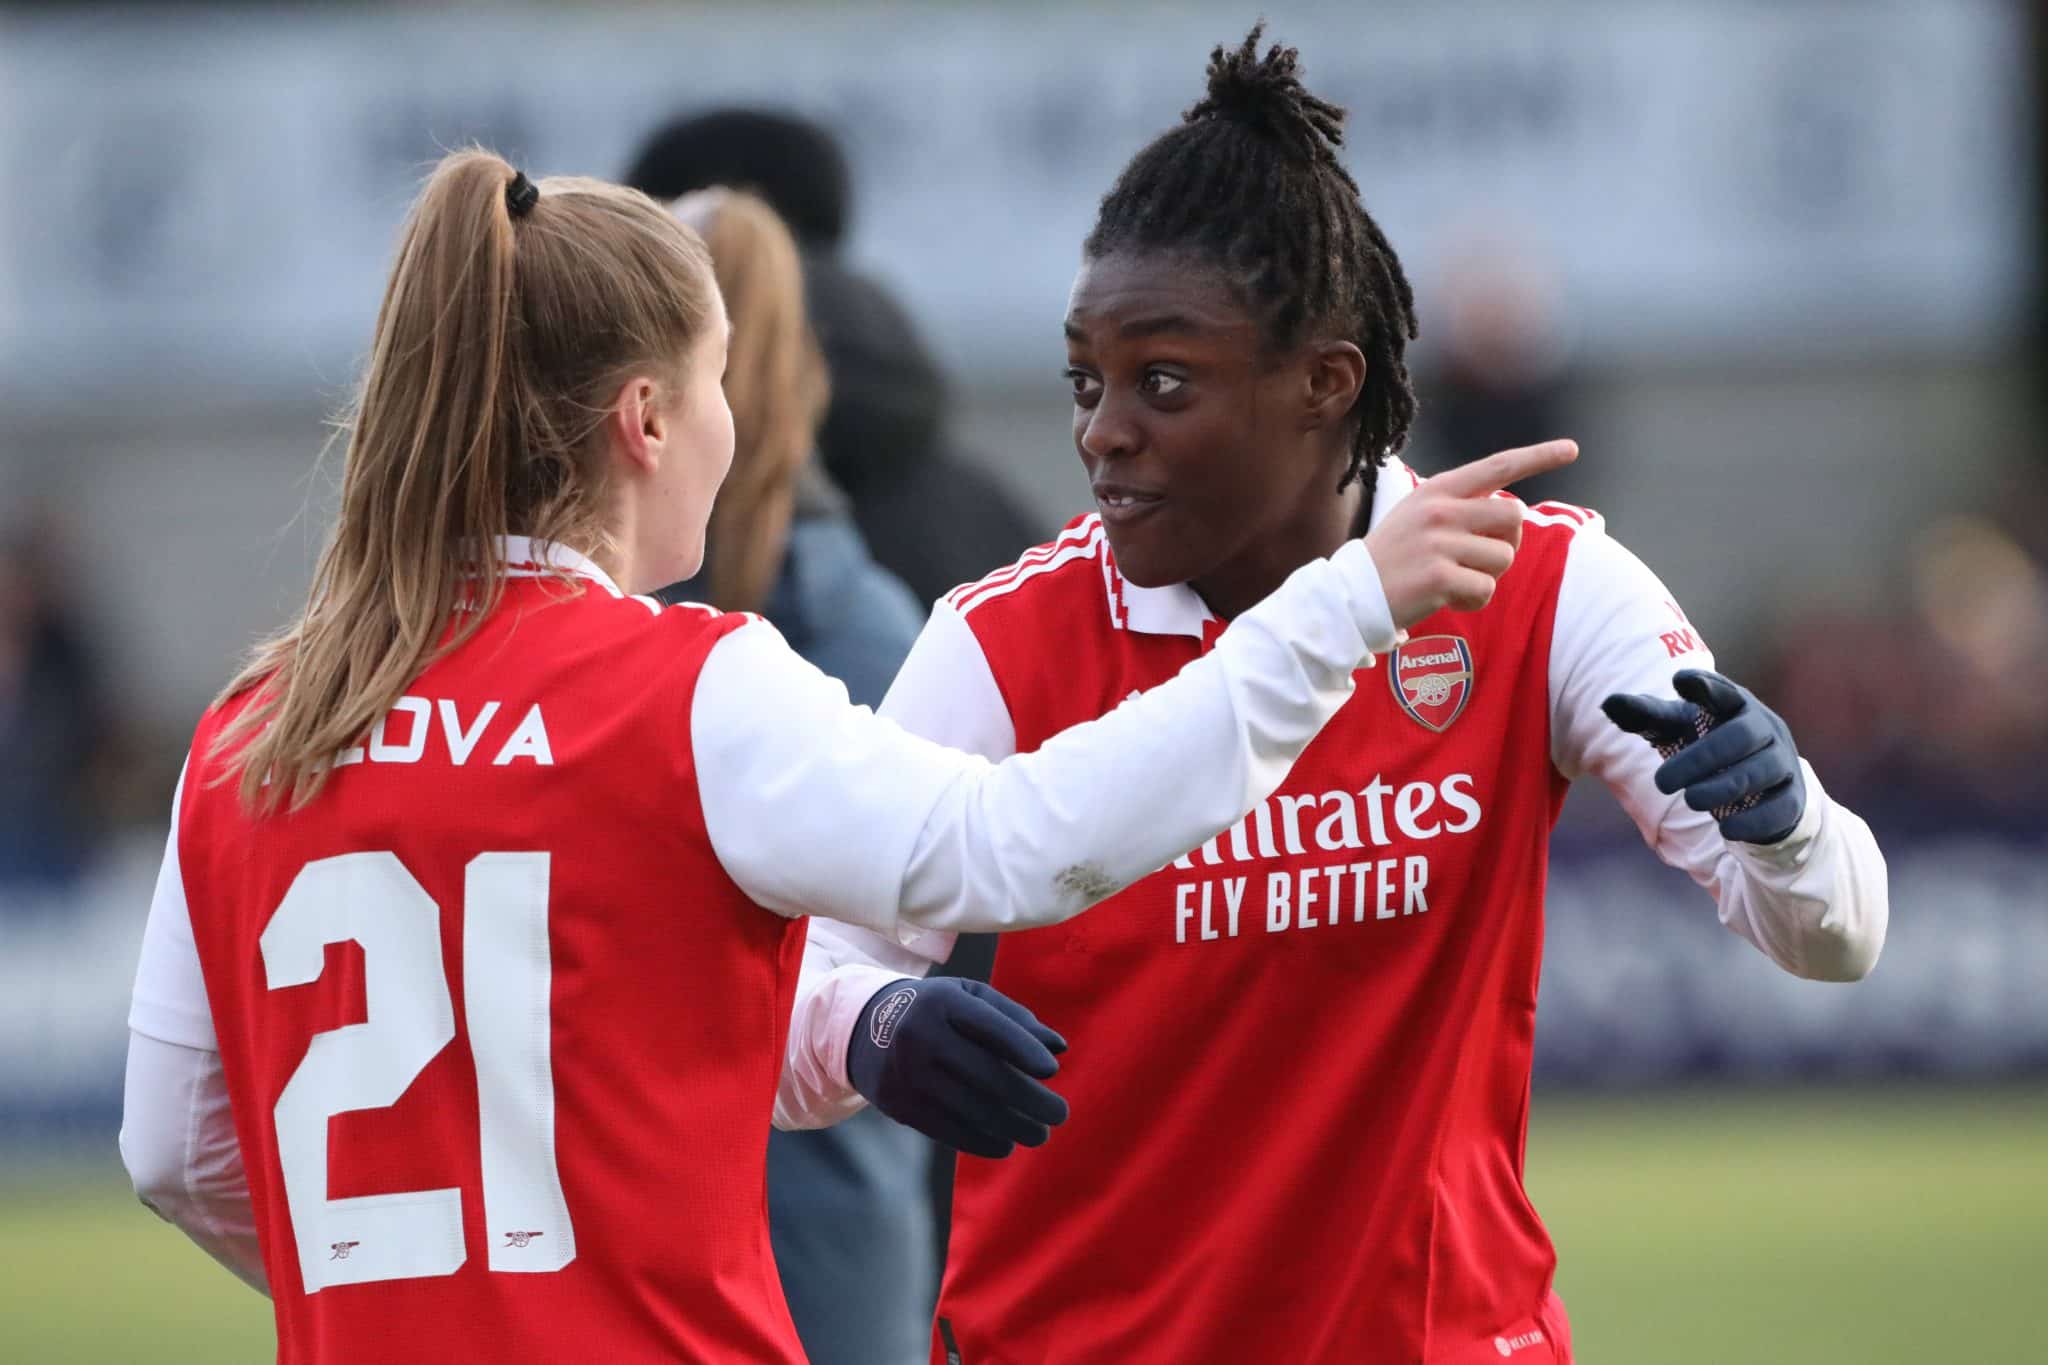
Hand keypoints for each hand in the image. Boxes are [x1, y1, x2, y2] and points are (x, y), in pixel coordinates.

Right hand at [846, 978, 1069, 1157]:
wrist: (866, 1028)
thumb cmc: (937, 1011)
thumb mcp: (969, 999)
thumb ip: (1016, 1019)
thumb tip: (1059, 1049)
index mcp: (944, 1002)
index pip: (991, 1027)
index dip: (1024, 1050)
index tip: (1052, 1072)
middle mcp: (922, 1036)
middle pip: (987, 1075)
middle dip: (1030, 1099)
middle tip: (1060, 1114)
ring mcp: (908, 1073)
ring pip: (971, 1108)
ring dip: (1013, 1126)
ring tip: (1040, 1134)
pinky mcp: (899, 1104)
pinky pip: (947, 1129)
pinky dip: (981, 1141)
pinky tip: (1006, 1145)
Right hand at [1364, 440, 1578, 627]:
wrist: (1351, 594)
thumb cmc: (1394, 557)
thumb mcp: (1420, 516)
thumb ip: (1460, 507)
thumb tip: (1511, 515)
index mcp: (1438, 491)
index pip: (1497, 466)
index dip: (1538, 457)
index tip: (1572, 449)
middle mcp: (1440, 510)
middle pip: (1513, 516)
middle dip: (1507, 541)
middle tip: (1478, 557)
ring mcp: (1439, 543)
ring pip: (1504, 557)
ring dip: (1488, 575)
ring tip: (1453, 579)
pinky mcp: (1439, 576)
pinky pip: (1486, 588)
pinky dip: (1473, 598)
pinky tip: (1445, 597)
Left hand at [1601, 668, 1806, 844]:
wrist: (1762, 792)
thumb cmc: (1711, 749)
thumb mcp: (1679, 730)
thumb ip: (1646, 715)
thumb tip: (1608, 702)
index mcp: (1737, 707)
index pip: (1724, 691)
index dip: (1705, 685)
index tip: (1679, 680)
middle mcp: (1766, 730)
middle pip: (1740, 736)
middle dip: (1701, 758)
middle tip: (1661, 782)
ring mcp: (1784, 764)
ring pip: (1760, 772)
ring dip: (1720, 788)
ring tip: (1689, 799)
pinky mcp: (1792, 801)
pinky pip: (1776, 810)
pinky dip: (1749, 821)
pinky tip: (1725, 829)